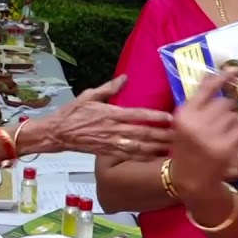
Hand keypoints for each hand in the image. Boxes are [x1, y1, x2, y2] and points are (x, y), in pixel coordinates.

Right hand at [28, 75, 172, 158]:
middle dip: (162, 135)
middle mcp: (113, 130)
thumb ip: (108, 88)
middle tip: (180, 135)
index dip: (155, 117)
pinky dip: (143, 158)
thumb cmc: (72, 113)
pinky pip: (129, 157)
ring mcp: (111, 143)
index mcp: (110, 114)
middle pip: (143, 134)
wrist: (57, 133)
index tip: (170, 117)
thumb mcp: (89, 95)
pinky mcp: (108, 153)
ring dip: (156, 148)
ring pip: (139, 148)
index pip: (137, 115)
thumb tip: (124, 78)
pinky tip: (155, 159)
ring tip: (173, 148)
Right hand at [171, 74, 237, 194]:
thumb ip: (198, 101)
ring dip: (233, 121)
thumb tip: (213, 73)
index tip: (236, 69)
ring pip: (235, 114)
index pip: (207, 89)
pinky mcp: (226, 146)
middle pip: (225, 102)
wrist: (189, 179)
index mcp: (184, 114)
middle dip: (226, 110)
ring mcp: (212, 135)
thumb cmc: (187, 147)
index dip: (222, 78)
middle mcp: (197, 122)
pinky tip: (232, 139)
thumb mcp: (185, 122)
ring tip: (223, 134)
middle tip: (219, 123)